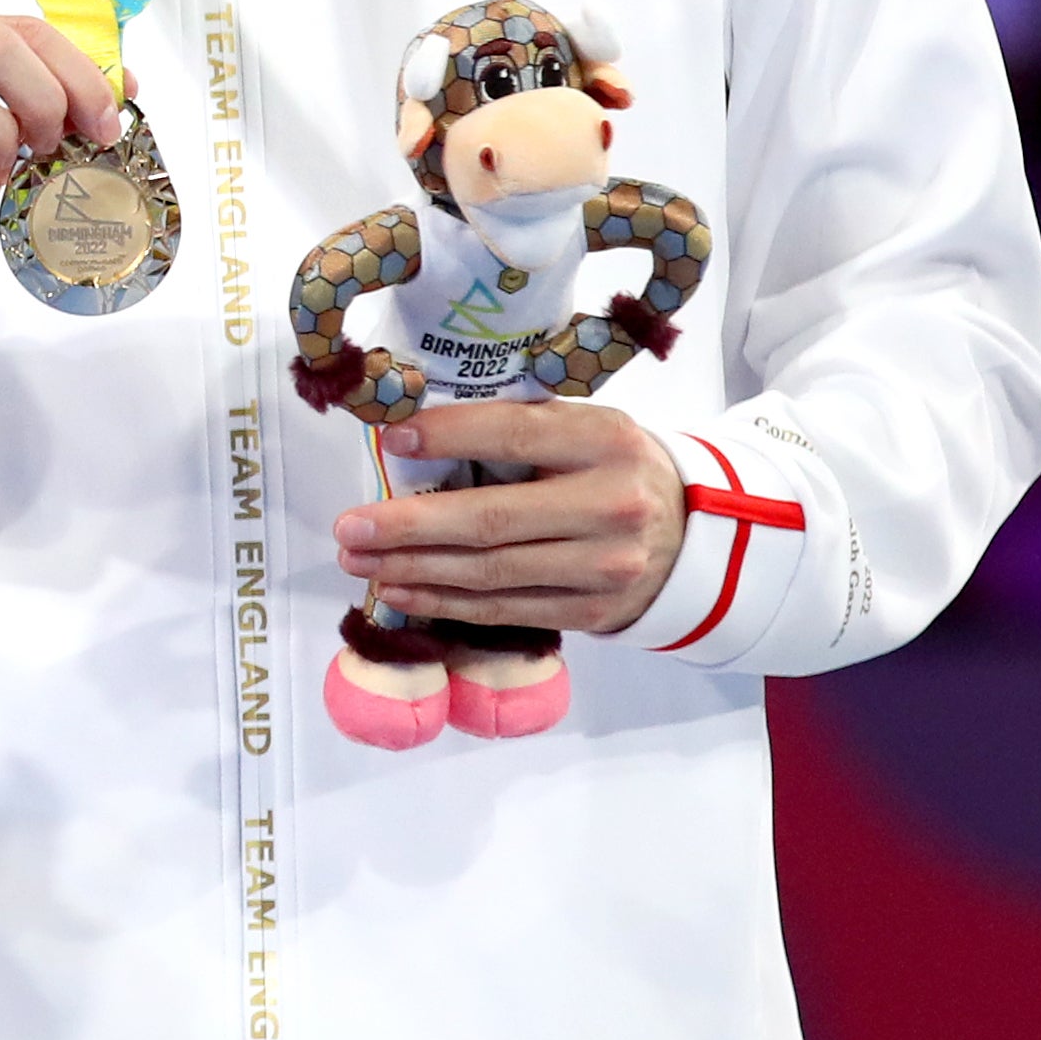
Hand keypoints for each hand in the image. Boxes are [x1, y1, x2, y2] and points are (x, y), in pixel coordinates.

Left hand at [330, 401, 685, 632]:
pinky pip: (503, 609)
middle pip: (492, 520)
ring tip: (359, 558)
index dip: (450, 438)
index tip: (392, 440)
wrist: (691, 533)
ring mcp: (603, 567)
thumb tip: (415, 433)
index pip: (516, 435)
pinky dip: (443, 601)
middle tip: (350, 525)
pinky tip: (397, 588)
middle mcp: (610, 505)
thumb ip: (519, 428)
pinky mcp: (591, 612)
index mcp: (606, 441)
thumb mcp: (584, 427)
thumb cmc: (612, 466)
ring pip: (490, 573)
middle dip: (409, 526)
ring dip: (412, 569)